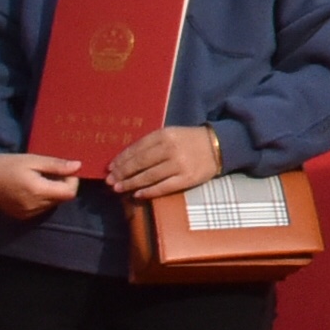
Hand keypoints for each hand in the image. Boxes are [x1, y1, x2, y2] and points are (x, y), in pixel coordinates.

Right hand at [0, 150, 81, 218]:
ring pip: (52, 204)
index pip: (70, 193)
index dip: (72, 181)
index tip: (63, 169)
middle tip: (50, 171)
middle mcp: (34, 206)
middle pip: (62, 199)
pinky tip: (31, 188)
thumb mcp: (32, 160)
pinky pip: (41, 209)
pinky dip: (42, 199)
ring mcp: (27, 214)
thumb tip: (78, 166)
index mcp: (38, 191)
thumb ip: (56, 165)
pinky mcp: (21, 216)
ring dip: (52, 192)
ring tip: (39, 179)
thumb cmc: (6, 164)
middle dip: (62, 185)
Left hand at [104, 122, 223, 200]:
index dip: (121, 159)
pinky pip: (164, 187)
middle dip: (122, 173)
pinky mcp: (187, 178)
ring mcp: (179, 164)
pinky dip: (149, 191)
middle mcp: (170, 149)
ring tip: (118, 188)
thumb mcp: (171, 134)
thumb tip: (126, 159)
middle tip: (109, 181)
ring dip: (130, 183)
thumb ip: (151, 144)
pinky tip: (137, 194)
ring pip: (148, 176)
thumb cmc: (189, 141)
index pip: (137, 148)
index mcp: (164, 135)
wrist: (219, 146)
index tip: (110, 168)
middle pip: (140, 163)